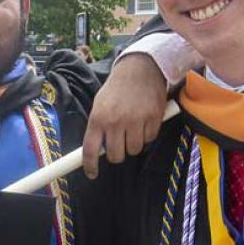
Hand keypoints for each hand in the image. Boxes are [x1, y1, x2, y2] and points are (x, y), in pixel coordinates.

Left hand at [82, 54, 167, 178]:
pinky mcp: (153, 118)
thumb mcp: (99, 105)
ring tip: (132, 130)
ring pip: (134, 150)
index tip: (92, 174)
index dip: (90, 166)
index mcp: (98, 118)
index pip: (90, 150)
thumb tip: (98, 150)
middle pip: (116, 156)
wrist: (139, 70)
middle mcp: (115, 122)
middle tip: (119, 145)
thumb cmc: (116, 90)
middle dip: (117, 154)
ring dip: (133, 144)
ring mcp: (135, 121)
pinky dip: (147, 135)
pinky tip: (144, 123)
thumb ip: (98, 127)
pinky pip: (150, 139)